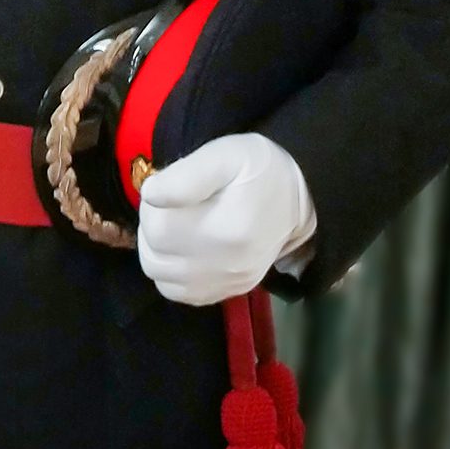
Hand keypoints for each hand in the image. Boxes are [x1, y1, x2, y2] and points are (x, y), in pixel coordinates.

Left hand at [136, 133, 315, 305]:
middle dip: (151, 228)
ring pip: (161, 277)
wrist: (298, 196)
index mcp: (227, 229)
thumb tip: (150, 194)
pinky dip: (170, 272)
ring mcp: (228, 284)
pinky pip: (178, 293)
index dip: (150, 206)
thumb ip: (186, 175)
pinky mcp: (228, 292)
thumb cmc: (258, 169)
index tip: (166, 188)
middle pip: (155, 256)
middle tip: (170, 206)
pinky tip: (184, 248)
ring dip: (156, 250)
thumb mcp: (224, 155)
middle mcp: (228, 266)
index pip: (158, 229)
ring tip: (175, 226)